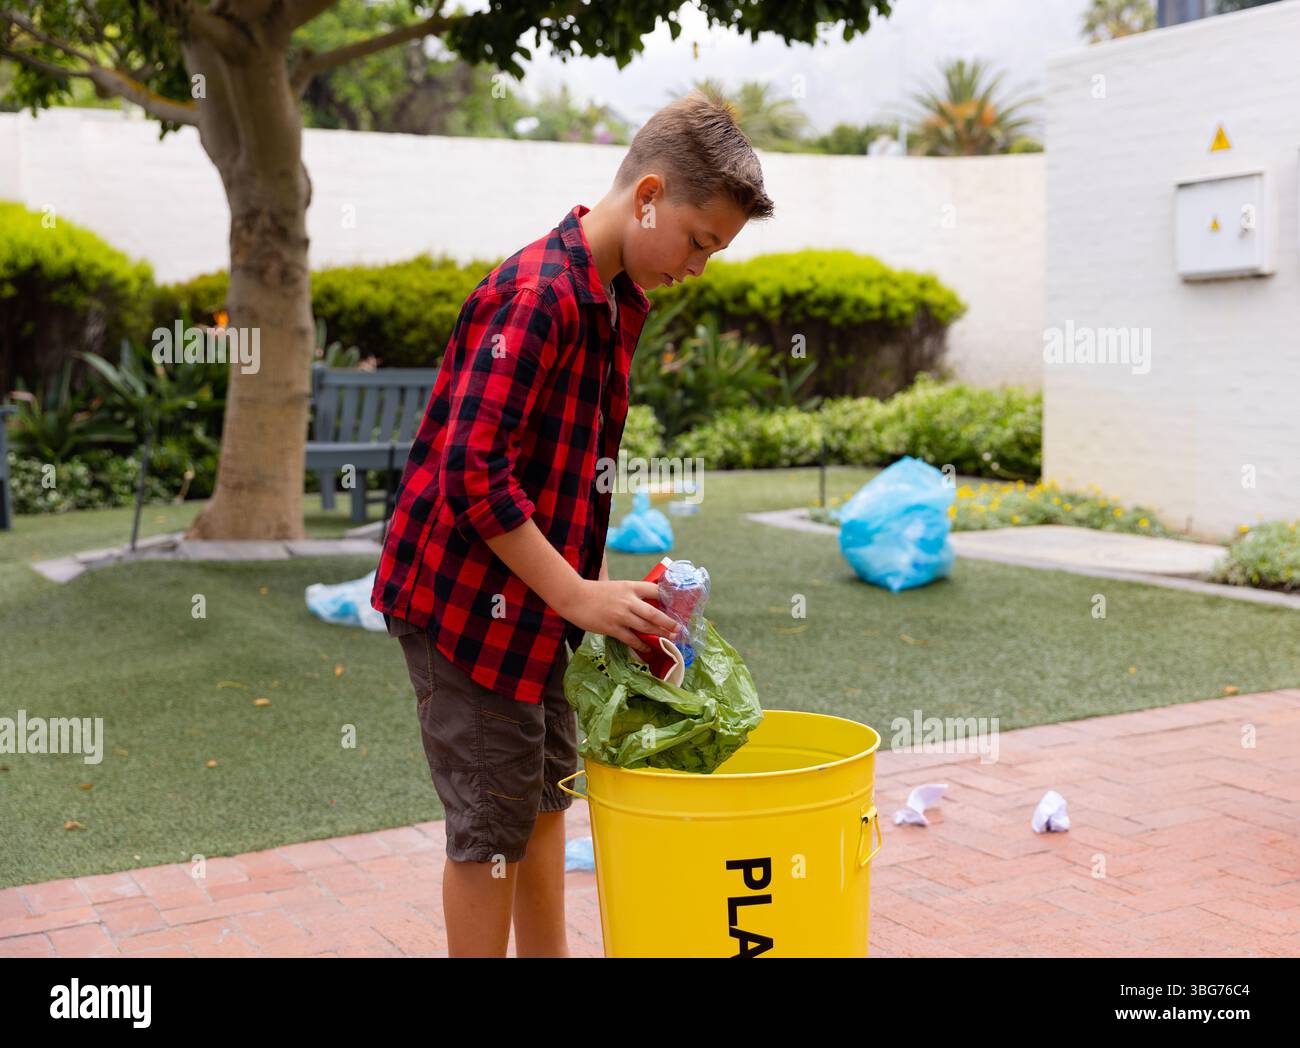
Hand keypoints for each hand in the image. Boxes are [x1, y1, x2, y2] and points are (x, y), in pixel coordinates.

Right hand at [557, 579, 679, 655]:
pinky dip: (642, 645)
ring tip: (669, 640)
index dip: (668, 597)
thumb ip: (629, 592)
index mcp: (629, 586)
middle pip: (654, 612)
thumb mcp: (615, 586)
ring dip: (659, 634)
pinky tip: (648, 648)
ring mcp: (620, 615)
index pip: (654, 589)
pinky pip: (631, 639)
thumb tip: (643, 600)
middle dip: (669, 622)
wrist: (573, 597)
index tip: (677, 605)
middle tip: (679, 629)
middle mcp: (628, 600)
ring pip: (646, 627)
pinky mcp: (612, 628)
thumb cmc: (594, 591)